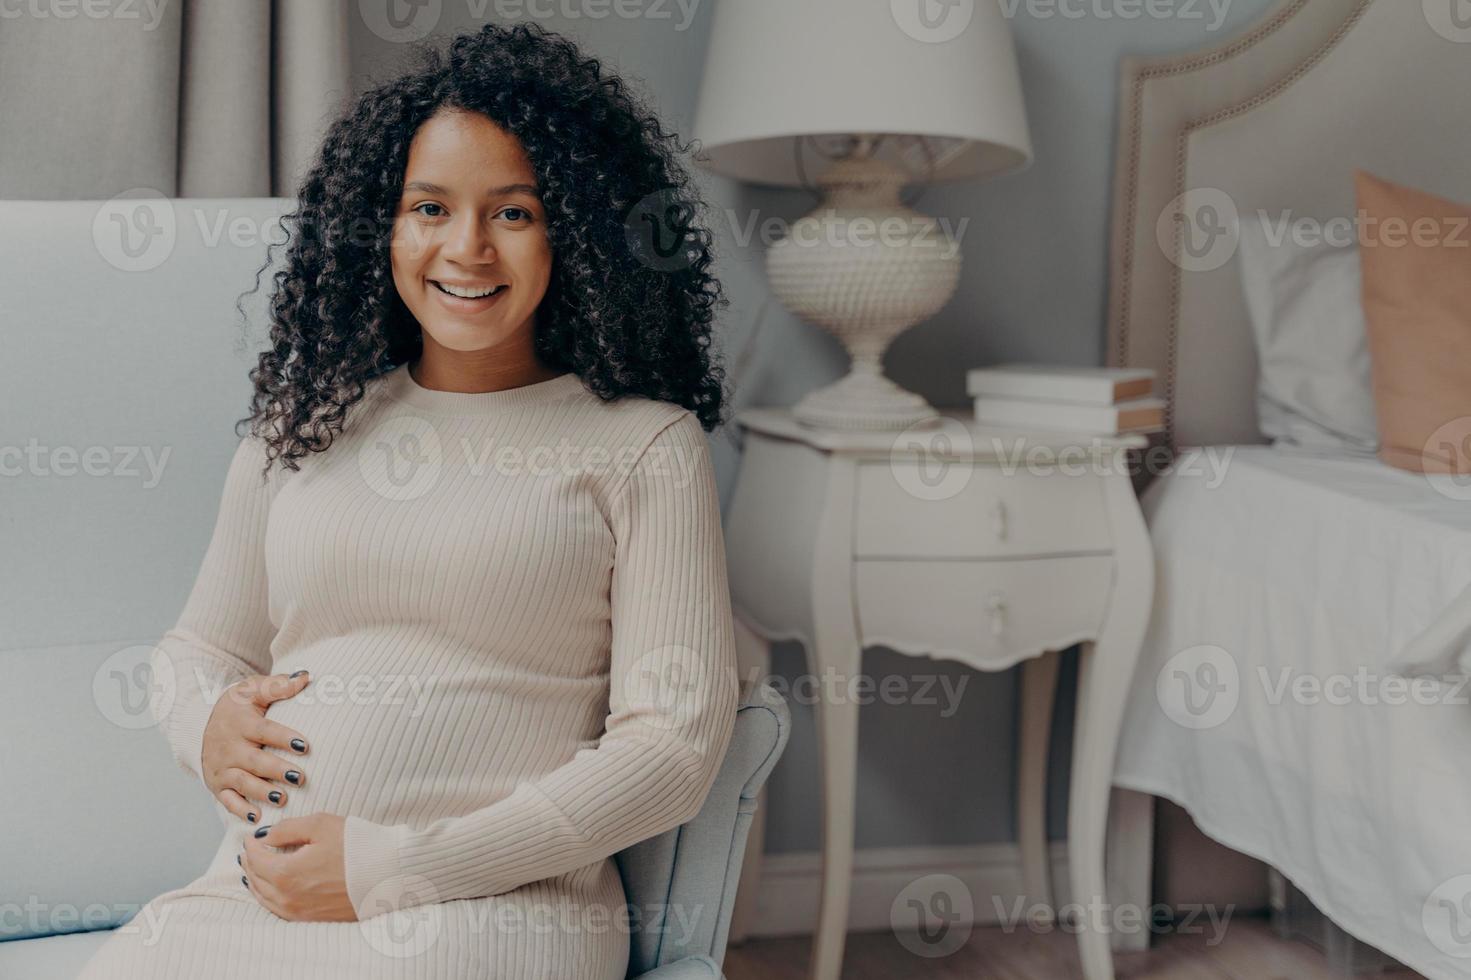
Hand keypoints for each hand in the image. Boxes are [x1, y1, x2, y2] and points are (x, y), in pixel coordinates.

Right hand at [201, 671, 312, 823]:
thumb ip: (278, 685)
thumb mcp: (253, 689)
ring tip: (282, 798)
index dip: (283, 738)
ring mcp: (222, 768)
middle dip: (276, 770)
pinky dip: (241, 810)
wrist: (203, 723)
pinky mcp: (217, 784)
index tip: (304, 745)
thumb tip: (305, 676)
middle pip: (254, 761)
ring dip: (261, 792)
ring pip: (242, 782)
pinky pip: (228, 800)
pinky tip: (257, 818)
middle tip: (299, 777)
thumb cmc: (238, 706)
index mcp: (240, 723)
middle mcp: (229, 747)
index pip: (264, 730)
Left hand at [240, 812, 355, 921]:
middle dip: (249, 862)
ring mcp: (299, 911)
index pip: (256, 858)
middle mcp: (288, 897)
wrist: (388, 873)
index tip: (251, 836)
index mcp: (287, 873)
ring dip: (255, 881)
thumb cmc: (358, 845)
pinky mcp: (311, 918)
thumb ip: (287, 829)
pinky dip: (268, 898)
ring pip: (264, 898)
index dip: (250, 844)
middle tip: (249, 851)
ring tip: (254, 869)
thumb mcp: (321, 825)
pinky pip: (278, 910)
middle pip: (256, 880)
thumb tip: (265, 836)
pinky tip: (272, 889)